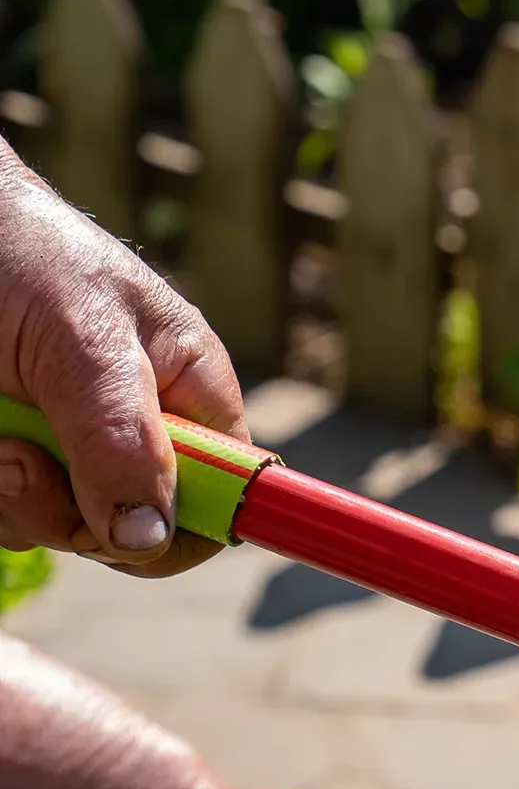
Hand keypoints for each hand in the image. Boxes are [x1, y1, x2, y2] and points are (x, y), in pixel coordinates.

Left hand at [0, 133, 249, 576]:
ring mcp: (67, 451)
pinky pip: (3, 515)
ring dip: (8, 496)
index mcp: (190, 398)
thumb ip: (123, 437)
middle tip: (21, 458)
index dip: (186, 529)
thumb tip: (148, 535)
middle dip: (68, 512)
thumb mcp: (83, 342)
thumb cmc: (20, 254)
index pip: (227, 500)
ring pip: (52, 529)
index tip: (128, 532)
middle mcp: (135, 434)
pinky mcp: (11, 458)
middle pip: (130, 533)